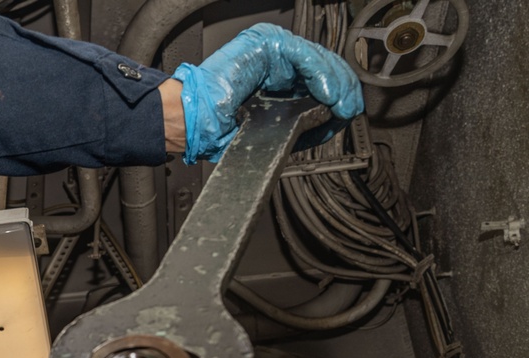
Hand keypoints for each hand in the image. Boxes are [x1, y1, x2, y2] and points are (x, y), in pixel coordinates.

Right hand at [172, 23, 363, 162]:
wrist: (195, 121)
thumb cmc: (220, 126)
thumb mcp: (271, 126)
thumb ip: (299, 120)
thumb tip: (329, 121)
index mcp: (277, 77)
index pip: (321, 79)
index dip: (339, 94)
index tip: (347, 113)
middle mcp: (278, 59)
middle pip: (326, 67)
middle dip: (343, 90)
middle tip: (349, 110)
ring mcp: (272, 49)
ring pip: (319, 60)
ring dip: (335, 85)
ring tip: (341, 105)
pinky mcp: (267, 44)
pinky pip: (304, 55)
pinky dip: (320, 74)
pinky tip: (326, 93)